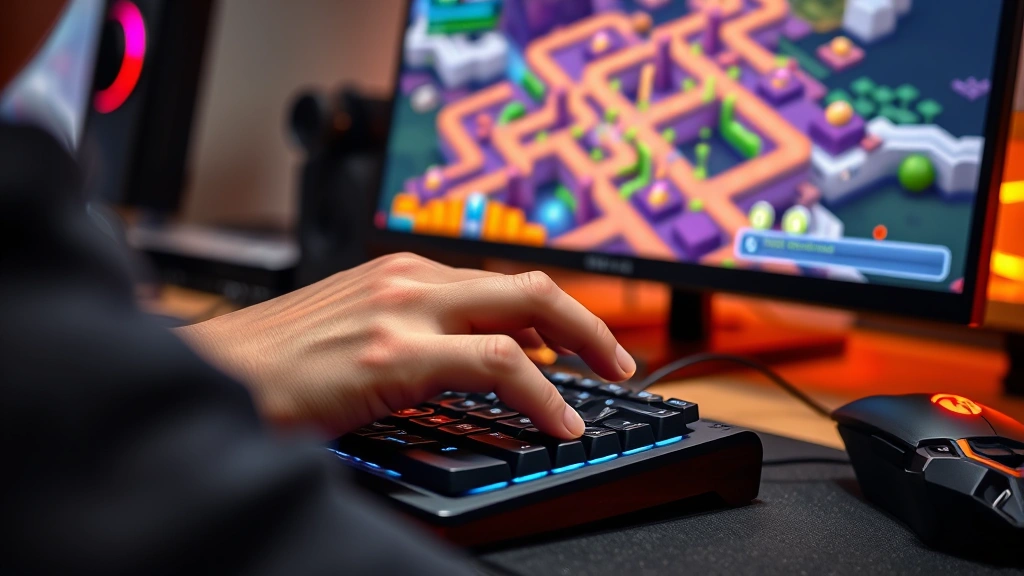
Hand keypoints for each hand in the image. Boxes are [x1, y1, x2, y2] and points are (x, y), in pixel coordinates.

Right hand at [175, 253, 635, 438]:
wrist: (210, 376)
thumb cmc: (273, 364)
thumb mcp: (351, 331)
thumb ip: (412, 331)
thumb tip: (471, 355)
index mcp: (397, 272)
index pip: (498, 282)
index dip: (550, 312)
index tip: (576, 340)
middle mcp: (407, 279)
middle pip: (525, 285)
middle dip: (584, 319)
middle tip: (616, 356)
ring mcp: (402, 310)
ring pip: (524, 313)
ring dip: (580, 347)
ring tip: (605, 384)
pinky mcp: (394, 353)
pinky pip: (499, 365)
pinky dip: (541, 393)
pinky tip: (557, 420)